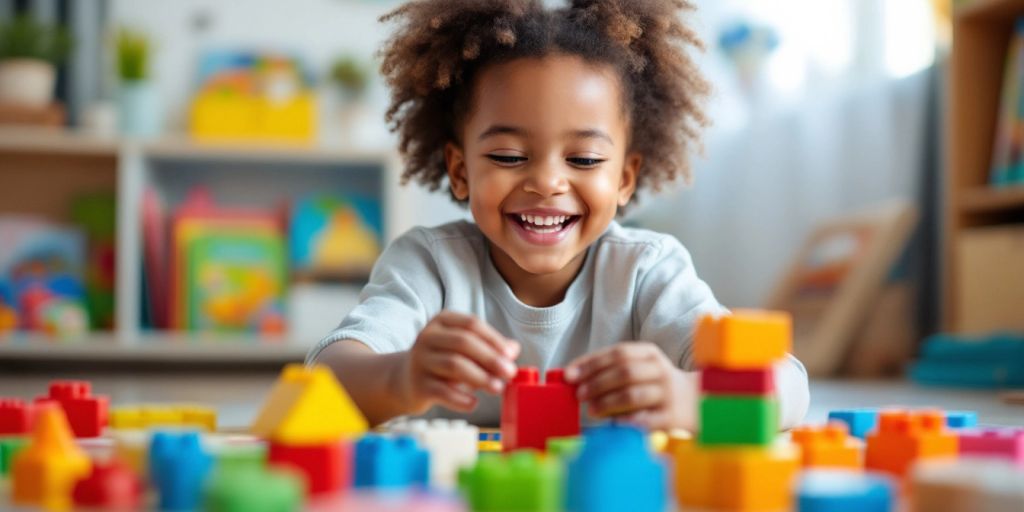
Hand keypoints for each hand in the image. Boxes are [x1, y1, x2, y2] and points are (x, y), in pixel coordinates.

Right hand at [399, 311, 519, 413]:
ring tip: (497, 388)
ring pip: (453, 364)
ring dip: (480, 377)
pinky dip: (461, 399)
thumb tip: (513, 349)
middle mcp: (428, 337)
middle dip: (490, 358)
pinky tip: (474, 402)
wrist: (405, 380)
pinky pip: (442, 391)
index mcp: (442, 321)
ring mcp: (420, 360)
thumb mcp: (465, 349)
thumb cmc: (443, 362)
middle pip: (463, 342)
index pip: (471, 324)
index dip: (494, 339)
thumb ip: (489, 347)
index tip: (511, 355)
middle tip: (509, 373)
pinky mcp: (417, 385)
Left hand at [564, 342, 691, 429]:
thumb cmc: (656, 385)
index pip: (617, 353)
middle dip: (597, 383)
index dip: (590, 363)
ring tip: (591, 411)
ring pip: (633, 394)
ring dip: (607, 402)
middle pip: (624, 372)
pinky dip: (626, 421)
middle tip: (579, 394)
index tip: (569, 375)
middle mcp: (660, 370)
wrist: (697, 403)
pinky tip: (613, 424)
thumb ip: (610, 370)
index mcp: (649, 354)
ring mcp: (667, 394)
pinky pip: (645, 419)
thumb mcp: (640, 369)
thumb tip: (573, 378)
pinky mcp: (671, 417)